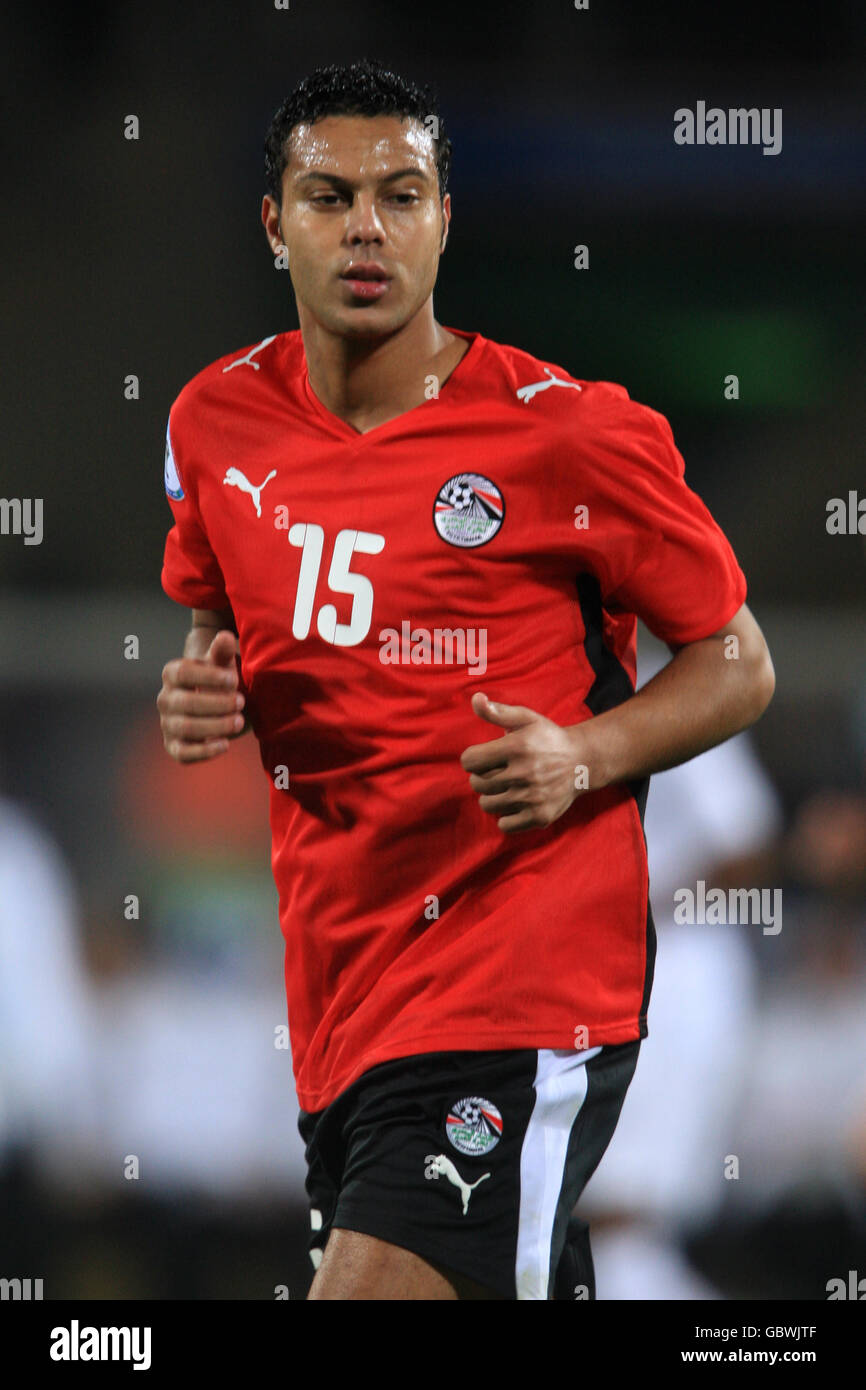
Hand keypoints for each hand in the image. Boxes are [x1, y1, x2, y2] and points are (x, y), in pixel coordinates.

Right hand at [157, 629, 247, 762]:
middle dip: (216, 704)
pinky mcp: (175, 747)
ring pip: (186, 727)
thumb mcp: (223, 664)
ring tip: (239, 721)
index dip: (208, 677)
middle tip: (241, 702)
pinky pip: (184, 753)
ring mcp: (168, 724)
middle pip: (185, 703)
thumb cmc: (220, 680)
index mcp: (172, 674)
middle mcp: (165, 699)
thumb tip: (225, 637)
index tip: (233, 679)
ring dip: (215, 725)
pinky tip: (225, 744)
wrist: (219, 705)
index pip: (183, 673)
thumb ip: (223, 652)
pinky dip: (204, 752)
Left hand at [460, 692, 597, 833]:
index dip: (474, 758)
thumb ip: (497, 711)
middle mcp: (524, 773)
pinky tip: (516, 802)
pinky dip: (506, 816)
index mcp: (517, 747)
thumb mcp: (526, 718)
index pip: (469, 761)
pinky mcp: (540, 816)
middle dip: (482, 776)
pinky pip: (504, 825)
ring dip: (492, 796)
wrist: (583, 762)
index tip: (485, 757)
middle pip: (476, 784)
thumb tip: (475, 699)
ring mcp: (532, 797)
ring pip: (487, 805)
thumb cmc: (548, 738)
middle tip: (498, 771)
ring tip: (506, 786)